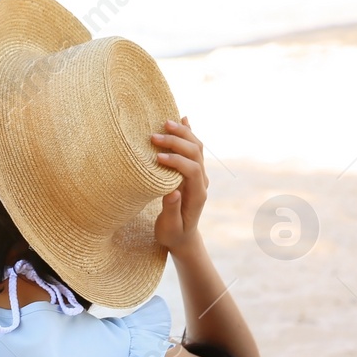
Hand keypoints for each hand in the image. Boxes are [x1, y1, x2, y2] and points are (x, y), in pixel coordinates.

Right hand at [152, 118, 206, 256]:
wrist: (183, 237)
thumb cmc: (172, 234)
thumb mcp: (170, 228)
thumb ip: (172, 210)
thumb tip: (172, 192)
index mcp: (197, 195)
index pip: (192, 170)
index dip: (177, 161)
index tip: (157, 158)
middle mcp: (201, 181)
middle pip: (196, 154)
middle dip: (177, 142)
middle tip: (154, 136)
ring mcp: (198, 175)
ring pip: (196, 147)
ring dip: (182, 133)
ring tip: (165, 123)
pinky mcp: (192, 171)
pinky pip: (193, 148)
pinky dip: (188, 133)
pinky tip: (183, 119)